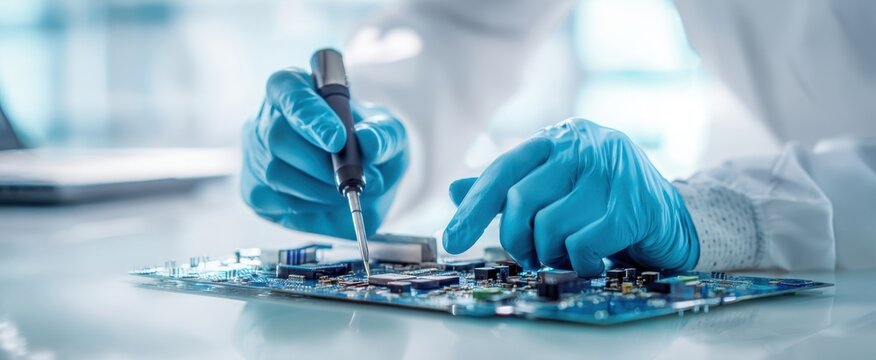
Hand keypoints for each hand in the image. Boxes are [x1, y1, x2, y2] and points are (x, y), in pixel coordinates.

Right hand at [241, 68, 407, 238]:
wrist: (365, 183)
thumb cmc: (371, 145)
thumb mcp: (391, 133)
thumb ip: (385, 134)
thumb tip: (368, 141)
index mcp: (297, 87)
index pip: (288, 89)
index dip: (309, 114)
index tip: (337, 139)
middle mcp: (269, 117)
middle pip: (278, 136)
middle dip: (320, 163)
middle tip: (354, 178)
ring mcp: (257, 153)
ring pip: (275, 172)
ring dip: (318, 189)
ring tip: (345, 190)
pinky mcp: (254, 188)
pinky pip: (272, 200)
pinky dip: (307, 206)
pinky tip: (324, 201)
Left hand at [442, 118, 697, 275]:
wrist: (673, 219)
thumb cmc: (605, 205)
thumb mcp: (556, 190)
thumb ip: (508, 188)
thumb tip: (454, 190)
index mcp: (560, 138)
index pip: (503, 170)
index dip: (473, 208)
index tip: (451, 240)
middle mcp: (585, 145)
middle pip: (520, 199)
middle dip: (516, 239)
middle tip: (531, 256)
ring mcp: (613, 172)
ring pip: (550, 226)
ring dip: (552, 254)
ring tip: (569, 253)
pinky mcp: (635, 205)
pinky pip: (583, 244)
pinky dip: (582, 262)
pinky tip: (596, 259)